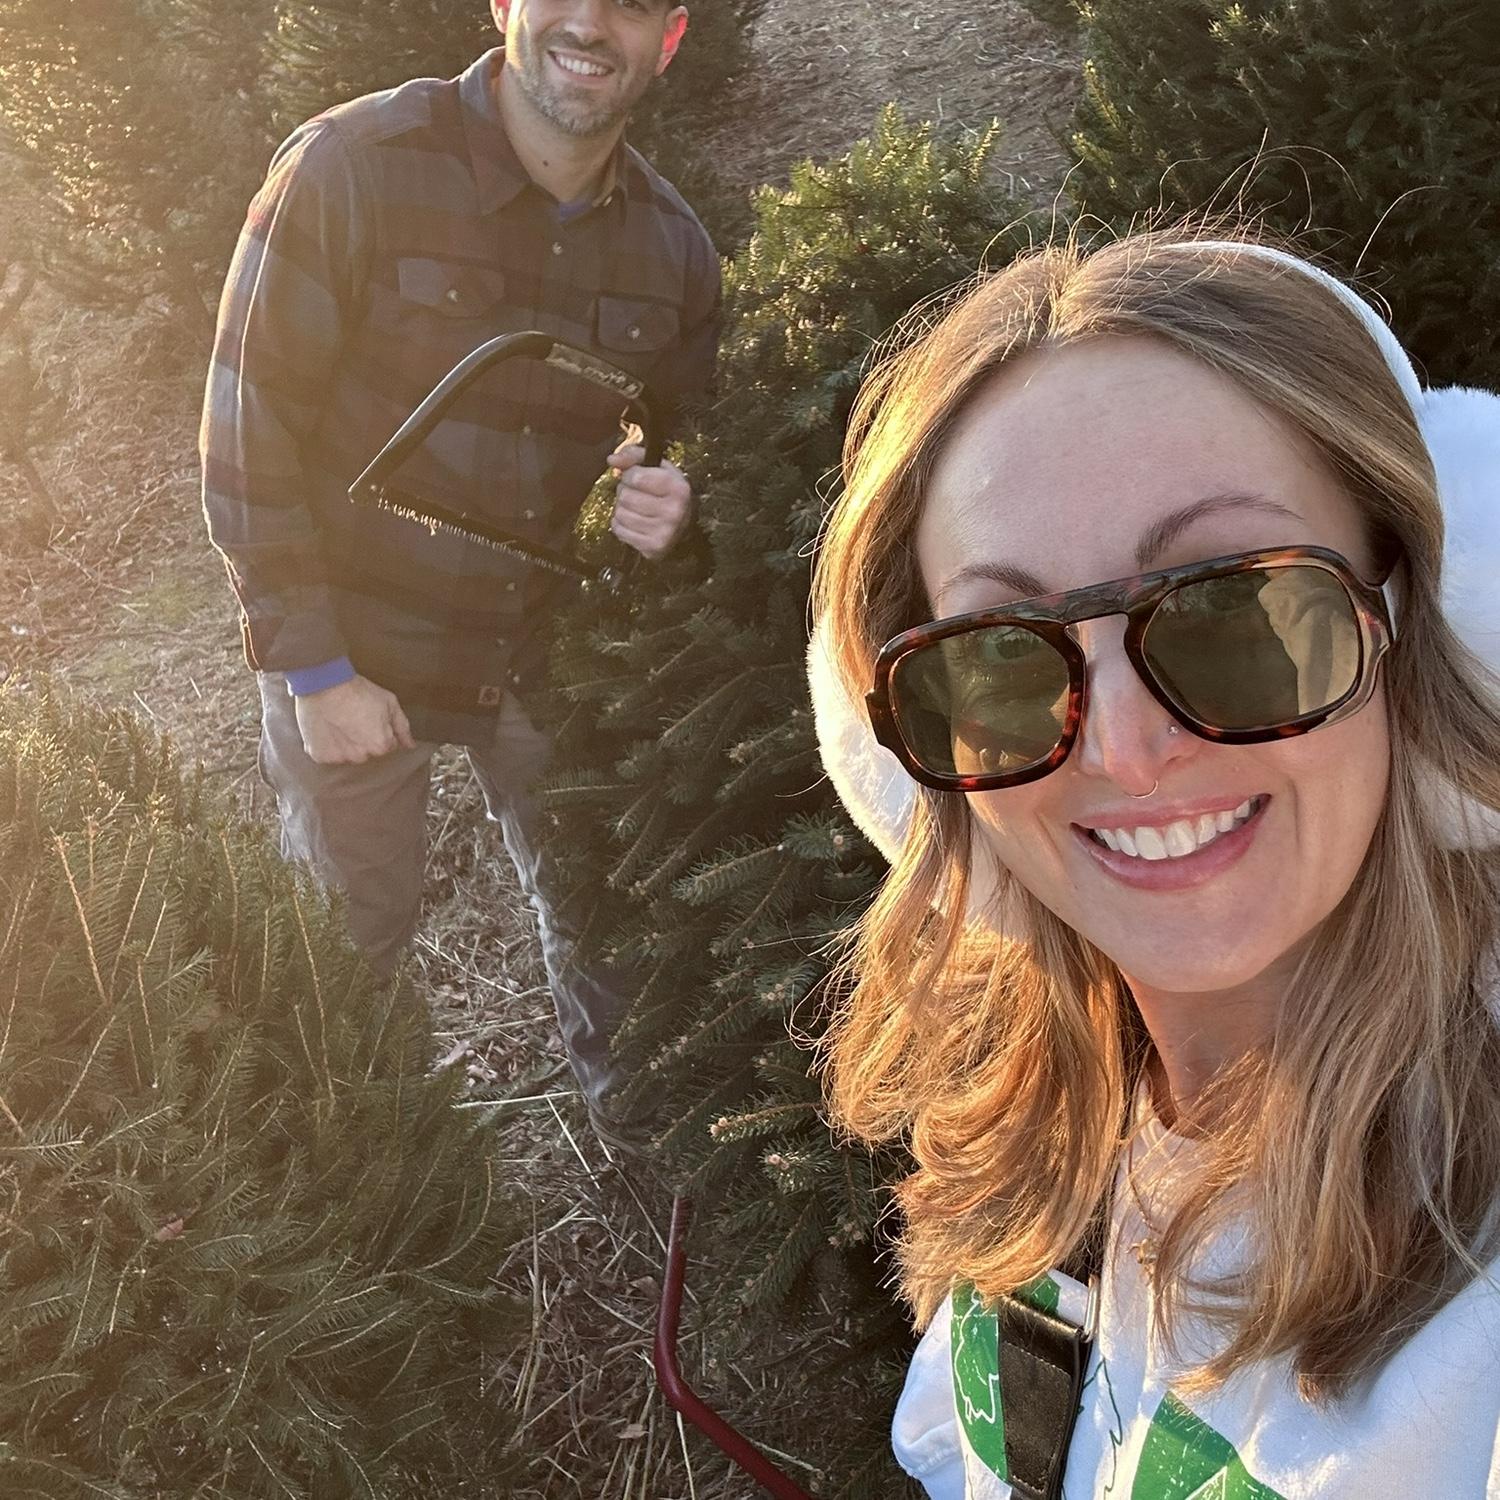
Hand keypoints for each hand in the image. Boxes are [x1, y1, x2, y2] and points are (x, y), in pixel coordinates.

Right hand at [293, 674, 415, 764]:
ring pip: (348, 754)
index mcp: (381, 745)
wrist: (325, 684)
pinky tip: (328, 728)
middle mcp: (361, 756)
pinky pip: (329, 754)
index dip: (382, 729)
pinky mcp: (321, 755)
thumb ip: (402, 727)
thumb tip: (410, 745)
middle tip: (355, 718)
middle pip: (368, 751)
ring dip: (346, 743)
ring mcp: (340, 758)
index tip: (372, 718)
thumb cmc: (356, 691)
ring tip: (340, 722)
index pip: (388, 744)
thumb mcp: (389, 702)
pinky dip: (328, 745)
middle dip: (364, 738)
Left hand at [607, 442, 691, 559]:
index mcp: (677, 488)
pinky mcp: (652, 548)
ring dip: (622, 509)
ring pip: (620, 513)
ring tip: (635, 508)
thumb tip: (612, 459)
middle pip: (626, 496)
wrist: (684, 526)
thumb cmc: (667, 492)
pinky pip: (619, 530)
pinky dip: (621, 525)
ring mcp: (664, 532)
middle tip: (636, 495)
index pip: (635, 477)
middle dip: (625, 492)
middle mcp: (674, 511)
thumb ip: (634, 456)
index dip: (629, 475)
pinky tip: (634, 522)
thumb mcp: (658, 467)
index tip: (636, 479)